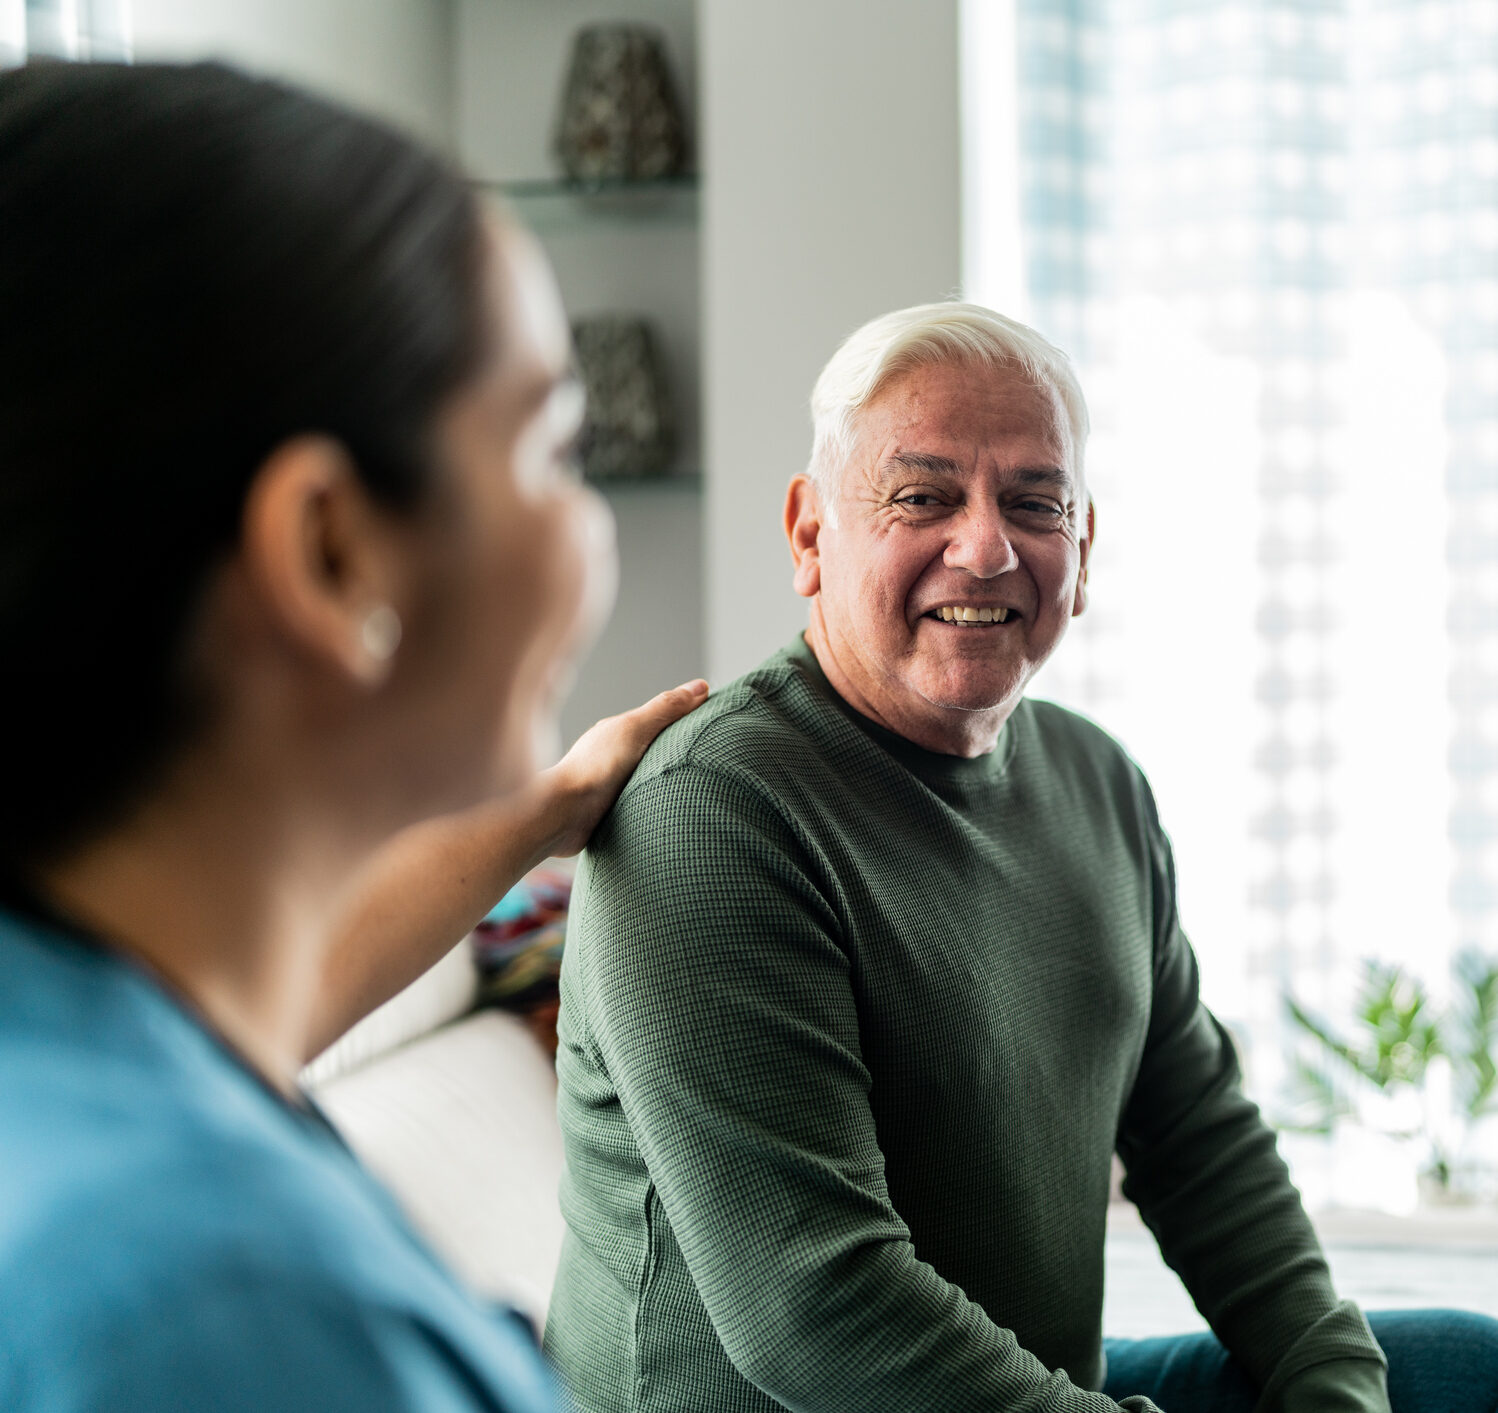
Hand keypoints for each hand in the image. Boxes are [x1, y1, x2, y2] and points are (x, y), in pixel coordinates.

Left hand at [541, 679, 709, 856]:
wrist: (562, 815)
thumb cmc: (595, 769)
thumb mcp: (635, 729)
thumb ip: (665, 709)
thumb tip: (700, 686)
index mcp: (619, 733)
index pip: (660, 720)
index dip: (687, 719)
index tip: (715, 721)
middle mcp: (614, 756)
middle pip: (655, 749)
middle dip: (680, 752)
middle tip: (714, 757)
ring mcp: (610, 784)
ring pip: (647, 777)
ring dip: (666, 781)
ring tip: (698, 788)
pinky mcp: (609, 813)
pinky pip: (639, 804)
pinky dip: (654, 803)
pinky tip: (670, 810)